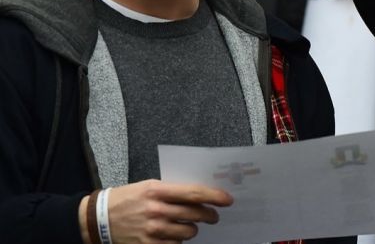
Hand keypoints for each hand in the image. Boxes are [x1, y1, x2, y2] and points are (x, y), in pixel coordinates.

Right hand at [78, 180, 231, 242]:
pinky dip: (178, 241)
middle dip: (210, 215)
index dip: (215, 197)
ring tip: (189, 226)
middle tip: (213, 216)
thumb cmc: (127, 199)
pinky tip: (173, 236)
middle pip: (195, 214)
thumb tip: (200, 194)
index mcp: (157, 191)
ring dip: (192, 229)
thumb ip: (173, 190)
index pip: (194, 193)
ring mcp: (152, 230)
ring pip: (188, 232)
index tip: (227, 200)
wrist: (98, 219)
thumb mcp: (148, 186)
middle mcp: (156, 210)